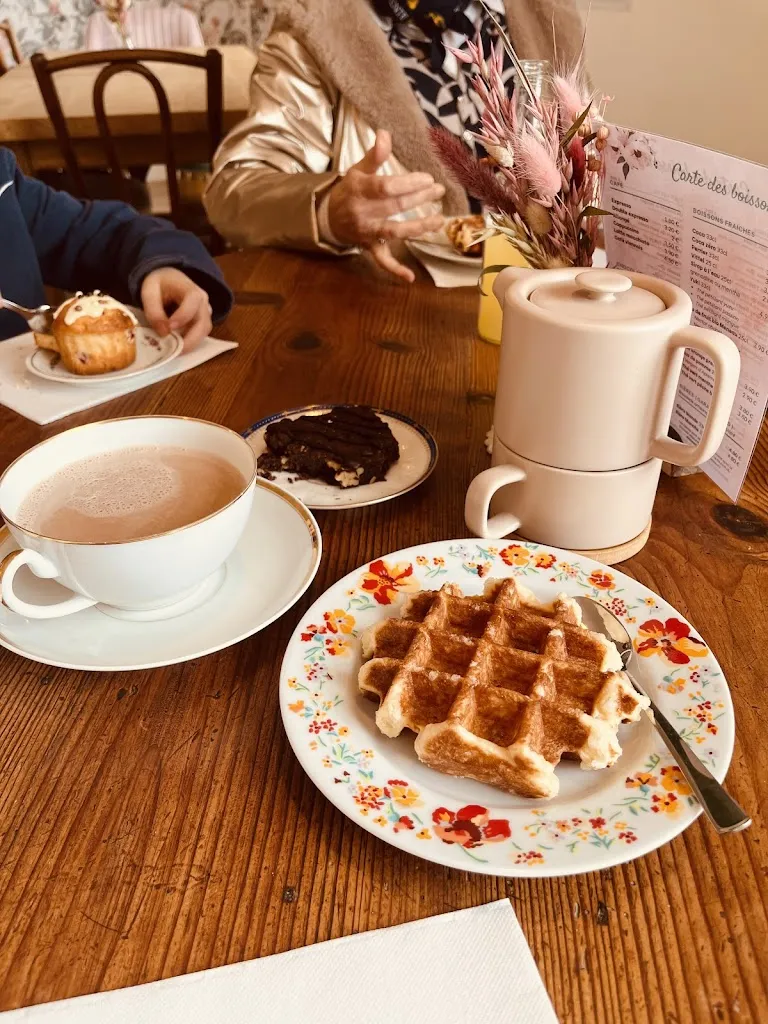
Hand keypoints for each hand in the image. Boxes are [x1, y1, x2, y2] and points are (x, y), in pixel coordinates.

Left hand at [141, 267, 212, 350]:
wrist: (168, 279)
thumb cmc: (160, 283)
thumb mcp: (150, 291)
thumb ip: (154, 310)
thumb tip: (163, 333)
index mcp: (191, 290)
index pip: (192, 304)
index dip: (182, 317)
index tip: (169, 328)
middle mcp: (203, 303)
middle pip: (203, 324)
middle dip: (189, 340)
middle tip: (174, 351)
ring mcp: (205, 313)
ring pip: (203, 333)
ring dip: (190, 344)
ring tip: (173, 350)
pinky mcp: (202, 322)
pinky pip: (199, 336)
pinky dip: (189, 343)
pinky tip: (176, 346)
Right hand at [327, 129, 444, 282]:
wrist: (329, 217)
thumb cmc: (350, 190)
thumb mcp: (358, 170)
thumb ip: (374, 155)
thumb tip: (385, 133)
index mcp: (359, 190)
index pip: (386, 187)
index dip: (408, 183)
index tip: (427, 177)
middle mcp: (363, 213)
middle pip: (395, 206)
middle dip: (420, 198)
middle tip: (439, 190)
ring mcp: (367, 232)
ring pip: (394, 231)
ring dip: (418, 228)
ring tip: (439, 220)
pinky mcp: (370, 247)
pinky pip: (382, 261)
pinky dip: (395, 270)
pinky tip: (410, 277)